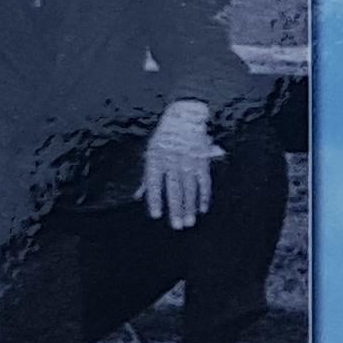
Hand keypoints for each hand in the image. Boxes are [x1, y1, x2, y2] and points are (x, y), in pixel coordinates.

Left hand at [140, 103, 215, 228]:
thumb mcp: (151, 153)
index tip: (155, 215)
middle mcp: (173, 161)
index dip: (155, 199)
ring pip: (190, 188)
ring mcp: (189, 162)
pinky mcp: (202, 161)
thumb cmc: (164, 138)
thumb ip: (146, 178)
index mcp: (157, 159)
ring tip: (189, 222)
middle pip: (175, 189)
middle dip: (176, 208)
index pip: (155, 183)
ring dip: (190, 206)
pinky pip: (204, 181)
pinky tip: (202, 208)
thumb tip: (137, 196)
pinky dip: (204, 195)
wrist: (184, 116)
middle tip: (177, 226)